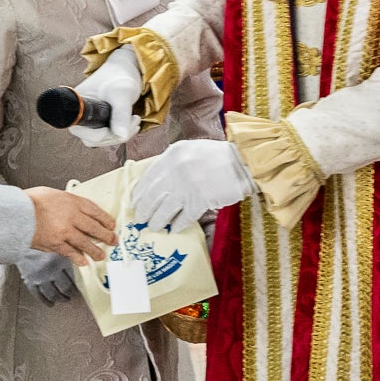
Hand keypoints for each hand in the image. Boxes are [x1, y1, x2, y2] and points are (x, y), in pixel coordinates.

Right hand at [18, 249, 80, 305]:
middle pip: (65, 288)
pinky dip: (46, 301)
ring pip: (52, 294)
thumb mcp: (60, 248)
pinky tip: (51, 304)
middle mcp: (50, 270)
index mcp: (60, 261)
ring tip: (64, 300)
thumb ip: (71, 257)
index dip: (77, 288)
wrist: (23, 243)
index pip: (73, 279)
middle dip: (70, 295)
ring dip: (59, 299)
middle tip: (72, 297)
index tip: (79, 291)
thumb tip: (84, 267)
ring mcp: (39, 277)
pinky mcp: (29, 281)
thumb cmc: (44, 244)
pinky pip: (39, 295)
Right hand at [25, 187, 118, 263]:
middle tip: (112, 240)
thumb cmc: (30, 201)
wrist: (16, 214)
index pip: (95, 211)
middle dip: (106, 236)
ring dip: (95, 251)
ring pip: (85, 243)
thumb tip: (75, 209)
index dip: (106, 219)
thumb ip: (66, 202)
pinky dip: (78, 258)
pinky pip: (71, 253)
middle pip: (94, 228)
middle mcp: (72, 217)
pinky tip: (84, 262)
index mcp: (72, 202)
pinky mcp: (56, 244)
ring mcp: (65, 232)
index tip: (111, 225)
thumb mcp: (53, 194)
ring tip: (101, 255)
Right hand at [68, 50, 144, 147]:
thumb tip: (120, 137)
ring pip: (102, 140)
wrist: (126, 69)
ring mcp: (88, 119)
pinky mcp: (98, 121)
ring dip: (121, 134)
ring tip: (136, 119)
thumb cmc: (120, 76)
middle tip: (135, 121)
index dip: (101, 135)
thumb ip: (120, 114)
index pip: (83, 132)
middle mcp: (78, 114)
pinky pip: (107, 136)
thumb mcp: (122, 93)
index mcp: (76, 105)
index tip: (119, 126)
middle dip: (116, 135)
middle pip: (93, 140)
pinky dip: (121, 132)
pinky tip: (133, 122)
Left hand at [134, 139, 252, 231]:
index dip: (139, 193)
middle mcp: (176, 169)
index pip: (148, 177)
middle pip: (152, 196)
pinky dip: (178, 225)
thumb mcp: (191, 150)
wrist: (244, 162)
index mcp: (172, 154)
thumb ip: (173, 163)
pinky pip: (183, 218)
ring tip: (154, 227)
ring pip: (164, 210)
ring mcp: (187, 186)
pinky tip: (174, 230)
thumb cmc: (219, 157)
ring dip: (157, 221)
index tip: (135, 202)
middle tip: (140, 220)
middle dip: (144, 210)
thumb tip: (158, 185)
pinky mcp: (200, 200)